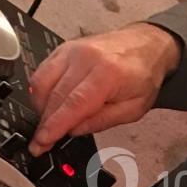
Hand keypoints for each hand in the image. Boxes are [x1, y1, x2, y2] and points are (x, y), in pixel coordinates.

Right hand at [27, 23, 180, 155]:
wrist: (146, 44)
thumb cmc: (142, 74)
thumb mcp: (134, 108)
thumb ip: (102, 121)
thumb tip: (73, 130)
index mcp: (108, 73)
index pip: (73, 104)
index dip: (54, 126)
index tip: (42, 142)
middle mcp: (86, 58)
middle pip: (54, 96)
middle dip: (45, 123)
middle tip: (42, 142)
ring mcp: (71, 50)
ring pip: (41, 84)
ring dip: (41, 108)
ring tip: (51, 122)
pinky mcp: (62, 49)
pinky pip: (41, 73)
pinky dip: (41, 92)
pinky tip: (50, 104)